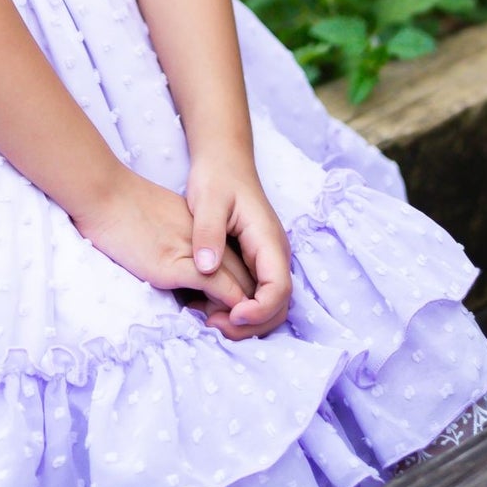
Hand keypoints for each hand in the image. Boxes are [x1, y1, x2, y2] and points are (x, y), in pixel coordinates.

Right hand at [69, 169, 252, 314]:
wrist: (104, 195)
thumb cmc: (123, 209)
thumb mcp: (163, 223)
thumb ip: (181, 245)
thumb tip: (185, 277)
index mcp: (206, 230)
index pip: (242, 262)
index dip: (244, 289)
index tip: (230, 308)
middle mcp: (209, 240)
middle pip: (249, 275)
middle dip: (249, 305)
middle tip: (235, 325)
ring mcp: (196, 252)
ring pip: (240, 285)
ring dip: (240, 312)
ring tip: (226, 328)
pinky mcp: (178, 264)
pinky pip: (218, 287)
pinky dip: (226, 306)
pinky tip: (214, 320)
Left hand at [180, 152, 292, 340]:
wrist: (224, 161)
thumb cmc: (217, 177)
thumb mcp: (207, 200)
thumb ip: (208, 233)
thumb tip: (207, 268)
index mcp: (269, 240)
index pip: (279, 289)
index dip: (259, 310)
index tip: (230, 316)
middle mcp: (274, 255)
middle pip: (277, 306)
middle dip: (250, 325)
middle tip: (212, 325)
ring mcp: (267, 260)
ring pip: (267, 305)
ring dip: (244, 321)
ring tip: (207, 320)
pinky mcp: (255, 262)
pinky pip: (255, 295)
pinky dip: (238, 309)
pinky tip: (208, 306)